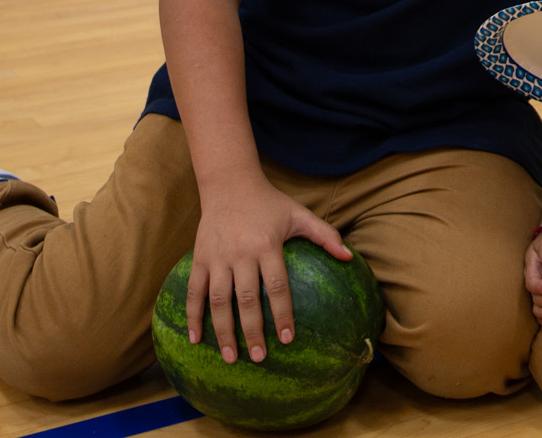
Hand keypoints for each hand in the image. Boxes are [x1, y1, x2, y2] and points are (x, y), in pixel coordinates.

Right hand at [188, 172, 351, 362]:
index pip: (277, 286)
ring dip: (223, 331)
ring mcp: (217, 257)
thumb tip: (349, 257)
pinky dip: (192, 316)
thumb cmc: (269, 203)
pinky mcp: (199, 258)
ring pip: (218, 300)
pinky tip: (194, 339)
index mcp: (267, 244)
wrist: (229, 183)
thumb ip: (325, 234)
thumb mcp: (298, 214)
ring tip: (231, 358)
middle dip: (253, 331)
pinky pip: (193, 291)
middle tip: (260, 357)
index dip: (282, 313)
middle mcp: (241, 253)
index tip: (286, 339)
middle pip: (247, 299)